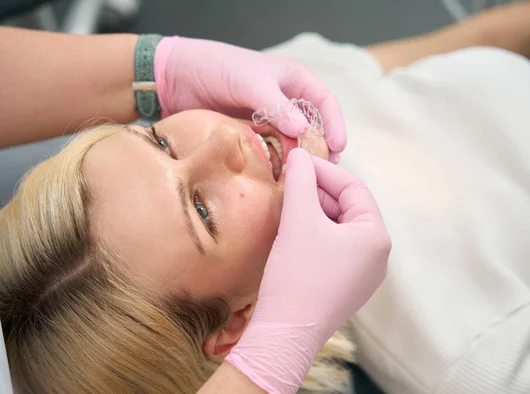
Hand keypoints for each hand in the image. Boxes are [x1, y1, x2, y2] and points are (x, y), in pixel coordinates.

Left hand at [154, 37, 346, 162]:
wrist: (177, 78)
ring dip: (299, 158)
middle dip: (320, 147)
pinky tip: (279, 175)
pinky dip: (278, 162)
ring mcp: (269, 119)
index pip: (325, 102)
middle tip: (323, 170)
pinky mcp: (253, 134)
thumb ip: (277, 105)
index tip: (338, 147)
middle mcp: (285, 100)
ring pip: (293, 142)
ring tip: (302, 177)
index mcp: (293, 80)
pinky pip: (272, 150)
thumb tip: (303, 131)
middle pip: (313, 127)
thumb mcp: (249, 82)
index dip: (335, 125)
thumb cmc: (216, 67)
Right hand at [225, 148, 390, 393]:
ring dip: (315, 212)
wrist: (285, 334)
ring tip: (288, 206)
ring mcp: (363, 275)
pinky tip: (293, 232)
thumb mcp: (299, 219)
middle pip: (348, 208)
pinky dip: (315, 234)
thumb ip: (301, 180)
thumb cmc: (297, 274)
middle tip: (289, 184)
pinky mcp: (346, 288)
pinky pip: (334, 249)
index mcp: (376, 236)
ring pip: (339, 229)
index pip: (353, 188)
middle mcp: (377, 256)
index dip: (323, 171)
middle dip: (318, 192)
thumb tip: (299, 155)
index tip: (296, 162)